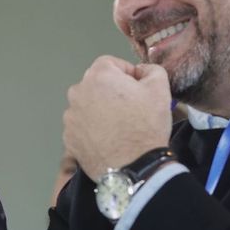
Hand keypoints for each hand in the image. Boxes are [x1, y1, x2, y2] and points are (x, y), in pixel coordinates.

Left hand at [62, 56, 173, 179]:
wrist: (133, 166)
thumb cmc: (146, 124)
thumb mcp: (160, 88)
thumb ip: (151, 70)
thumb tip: (140, 71)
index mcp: (98, 75)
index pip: (111, 63)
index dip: (127, 74)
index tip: (138, 89)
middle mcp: (77, 92)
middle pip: (96, 85)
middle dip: (112, 92)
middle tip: (130, 109)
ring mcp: (70, 117)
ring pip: (87, 106)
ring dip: (100, 110)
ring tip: (119, 127)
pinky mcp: (69, 138)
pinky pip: (82, 127)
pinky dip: (92, 130)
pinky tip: (108, 140)